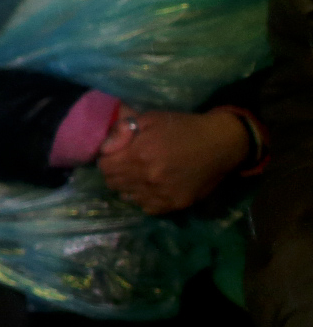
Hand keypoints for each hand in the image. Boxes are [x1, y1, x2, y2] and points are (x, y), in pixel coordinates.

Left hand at [97, 105, 249, 214]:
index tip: (116, 155)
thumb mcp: (151, 119)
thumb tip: (104, 147)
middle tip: (128, 164)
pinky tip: (154, 187)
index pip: (104, 166)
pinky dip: (145, 198)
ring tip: (142, 175)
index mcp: (139, 154)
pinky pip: (147, 207)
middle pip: (113, 183)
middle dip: (116, 173)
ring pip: (128, 196)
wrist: (222, 143)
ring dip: (130, 186)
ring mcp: (161, 194)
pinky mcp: (175, 204)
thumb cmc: (184, 127)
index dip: (107, 159)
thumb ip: (122, 131)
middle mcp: (148, 178)